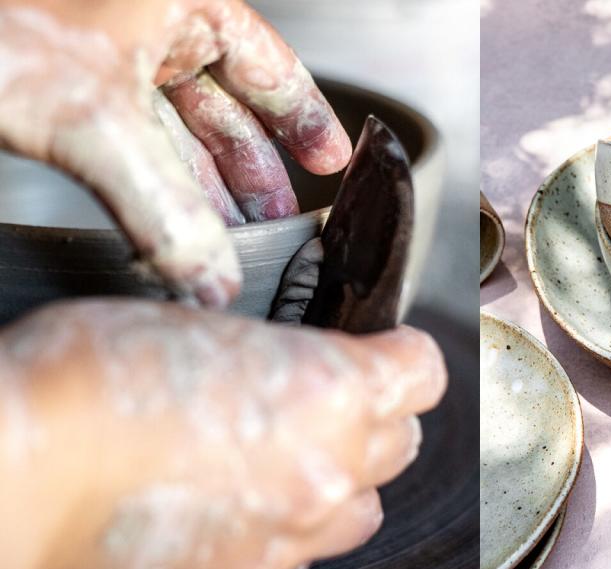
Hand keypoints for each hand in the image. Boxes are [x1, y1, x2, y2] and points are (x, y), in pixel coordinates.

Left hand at [0, 0, 351, 306]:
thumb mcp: (91, 116)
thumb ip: (163, 206)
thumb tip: (212, 277)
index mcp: (180, 1)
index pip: (270, 63)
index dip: (304, 118)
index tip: (330, 162)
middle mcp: (145, 23)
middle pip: (223, 107)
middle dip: (248, 172)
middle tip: (273, 222)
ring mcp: (99, 56)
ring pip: (170, 129)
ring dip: (197, 189)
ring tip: (223, 240)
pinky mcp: (58, 87)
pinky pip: (124, 144)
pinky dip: (147, 186)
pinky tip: (161, 224)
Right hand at [0, 299, 444, 568]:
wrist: (21, 469)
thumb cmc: (94, 378)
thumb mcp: (208, 326)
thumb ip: (286, 359)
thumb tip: (308, 373)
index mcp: (332, 392)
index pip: (424, 374)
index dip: (403, 356)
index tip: (386, 353)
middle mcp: (329, 471)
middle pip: (402, 443)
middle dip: (372, 420)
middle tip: (322, 405)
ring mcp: (292, 540)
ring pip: (362, 511)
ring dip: (339, 484)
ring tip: (280, 463)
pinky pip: (297, 560)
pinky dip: (283, 533)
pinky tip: (230, 510)